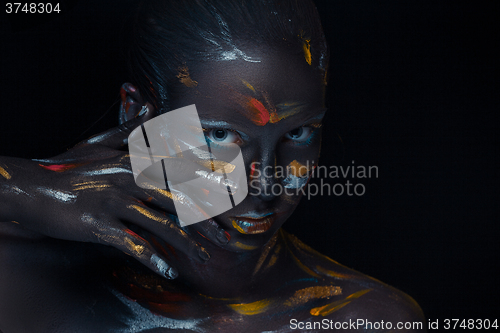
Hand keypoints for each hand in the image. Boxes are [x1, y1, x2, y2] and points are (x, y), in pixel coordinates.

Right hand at [1, 107, 229, 278]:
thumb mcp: (101, 145)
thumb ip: (130, 130)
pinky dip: (152, 259)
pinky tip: (168, 272)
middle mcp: (130, 178)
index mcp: (135, 160)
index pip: (182, 173)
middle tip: (225, 239)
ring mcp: (114, 201)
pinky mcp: (98, 224)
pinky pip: (132, 244)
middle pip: (179, 200)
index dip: (209, 188)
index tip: (230, 201)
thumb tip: (150, 108)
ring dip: (186, 244)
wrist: (33, 188)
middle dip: (207, 221)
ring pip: (161, 224)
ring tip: (203, 259)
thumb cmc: (71, 169)